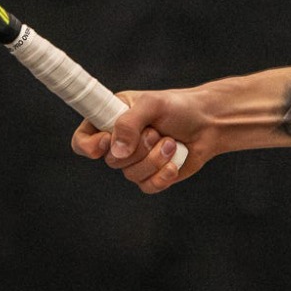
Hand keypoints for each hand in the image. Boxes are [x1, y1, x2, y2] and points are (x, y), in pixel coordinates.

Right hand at [70, 90, 203, 194]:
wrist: (208, 123)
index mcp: (110, 119)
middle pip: (111, 161)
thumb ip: (129, 123)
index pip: (82, 140)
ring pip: (132, 174)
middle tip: (156, 131)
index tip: (108, 140)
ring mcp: (134, 162)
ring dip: (156, 159)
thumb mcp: (152, 104)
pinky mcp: (151, 177)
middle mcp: (119, 143)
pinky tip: (175, 162)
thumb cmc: (178, 107)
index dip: (89, 146)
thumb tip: (115, 151)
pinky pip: (148, 186)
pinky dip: (163, 175)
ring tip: (171, 142)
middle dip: (139, 148)